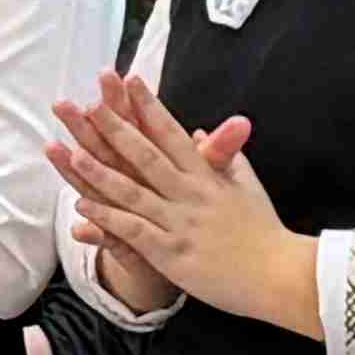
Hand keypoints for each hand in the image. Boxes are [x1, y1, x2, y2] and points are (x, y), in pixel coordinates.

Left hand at [45, 72, 299, 330]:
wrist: (281, 274)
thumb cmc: (265, 232)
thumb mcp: (247, 186)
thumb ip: (224, 158)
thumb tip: (202, 132)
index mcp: (207, 176)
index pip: (172, 133)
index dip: (149, 106)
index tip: (129, 80)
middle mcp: (191, 193)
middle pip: (146, 154)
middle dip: (115, 128)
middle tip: (87, 103)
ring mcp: (181, 223)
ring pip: (133, 192)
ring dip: (100, 171)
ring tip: (72, 151)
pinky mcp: (174, 254)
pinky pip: (135, 231)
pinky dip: (108, 218)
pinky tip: (83, 207)